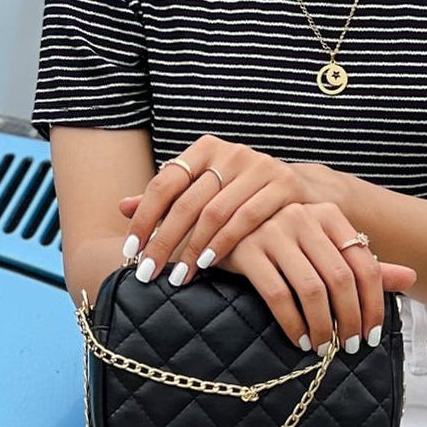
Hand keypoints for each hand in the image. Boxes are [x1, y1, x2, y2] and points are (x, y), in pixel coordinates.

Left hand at [118, 136, 315, 284]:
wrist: (305, 189)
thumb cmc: (244, 195)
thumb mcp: (205, 191)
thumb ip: (168, 199)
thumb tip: (121, 207)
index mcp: (205, 149)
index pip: (165, 183)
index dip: (144, 217)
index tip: (129, 249)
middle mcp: (231, 152)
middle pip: (187, 202)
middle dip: (163, 241)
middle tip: (146, 272)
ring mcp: (259, 166)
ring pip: (215, 213)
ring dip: (192, 249)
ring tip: (177, 277)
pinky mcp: (284, 184)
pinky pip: (246, 218)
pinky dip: (224, 243)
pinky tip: (208, 264)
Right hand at [213, 202, 416, 351]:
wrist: (216, 232)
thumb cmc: (278, 246)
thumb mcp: (322, 249)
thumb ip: (363, 265)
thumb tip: (412, 278)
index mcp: (327, 213)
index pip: (364, 262)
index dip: (373, 303)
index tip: (371, 334)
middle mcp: (302, 216)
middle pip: (341, 278)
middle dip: (350, 319)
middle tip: (350, 347)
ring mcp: (272, 231)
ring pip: (311, 289)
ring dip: (323, 325)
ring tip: (325, 348)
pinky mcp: (245, 250)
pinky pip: (277, 295)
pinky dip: (292, 323)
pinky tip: (299, 340)